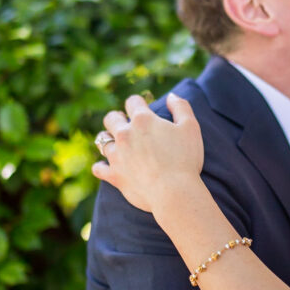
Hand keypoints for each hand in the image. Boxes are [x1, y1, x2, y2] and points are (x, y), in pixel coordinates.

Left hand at [92, 93, 203, 212]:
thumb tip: (171, 96)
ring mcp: (116, 155)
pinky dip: (101, 166)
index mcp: (143, 120)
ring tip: (117, 144)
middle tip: (125, 124)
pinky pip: (98, 168)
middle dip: (117, 118)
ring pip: (101, 140)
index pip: (133, 102)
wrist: (175, 192)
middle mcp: (125, 134)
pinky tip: (107, 166)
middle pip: (111, 118)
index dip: (138, 103)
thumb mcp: (191, 128)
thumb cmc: (185, 159)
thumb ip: (181, 107)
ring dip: (108, 139)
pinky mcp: (114, 175)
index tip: (142, 108)